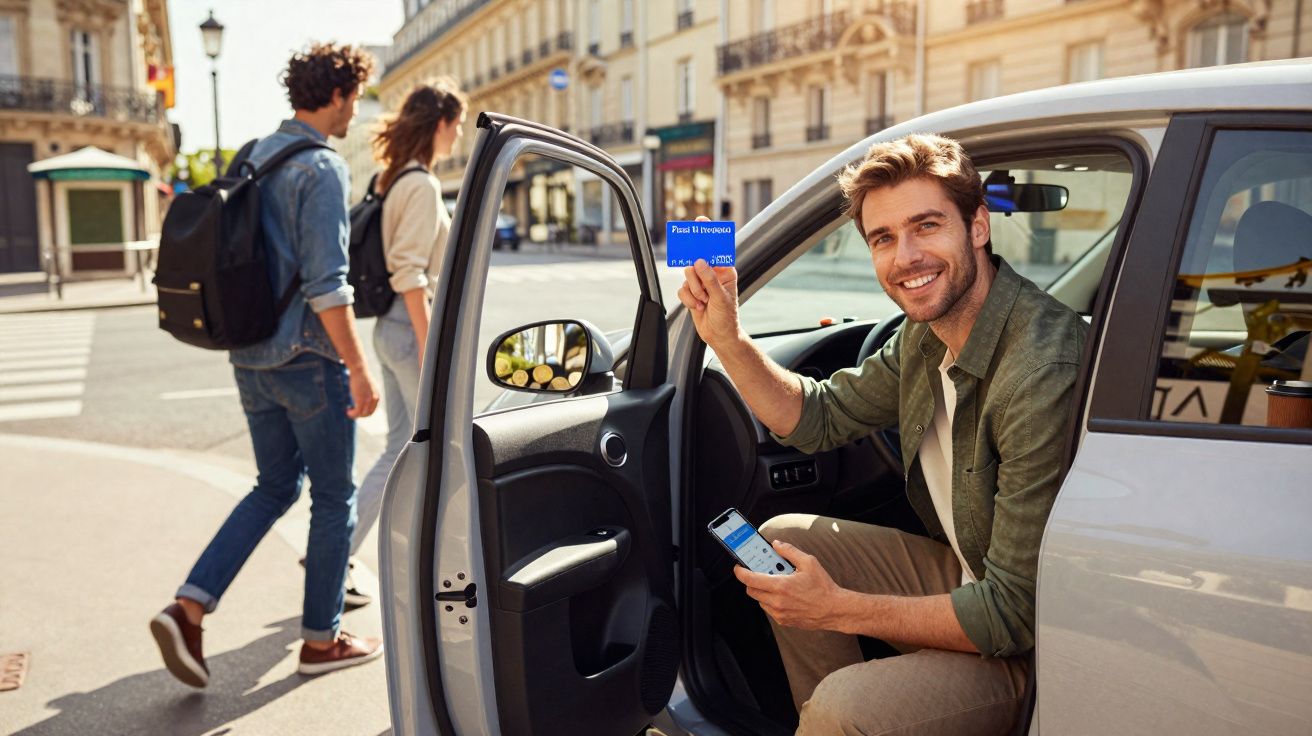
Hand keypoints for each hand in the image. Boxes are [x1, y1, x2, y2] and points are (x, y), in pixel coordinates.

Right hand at [346, 366, 379, 418]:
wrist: (359, 370)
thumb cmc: (361, 376)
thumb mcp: (367, 385)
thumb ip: (367, 392)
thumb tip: (362, 395)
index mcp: (377, 396)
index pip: (372, 409)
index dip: (364, 412)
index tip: (357, 410)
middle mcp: (374, 398)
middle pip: (368, 413)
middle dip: (360, 415)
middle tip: (352, 412)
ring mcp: (368, 399)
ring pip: (363, 414)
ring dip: (355, 415)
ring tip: (349, 412)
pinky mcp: (361, 399)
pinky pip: (357, 411)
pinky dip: (352, 414)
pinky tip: (348, 411)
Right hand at [677, 218, 741, 347]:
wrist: (719, 336)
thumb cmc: (727, 317)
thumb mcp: (721, 298)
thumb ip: (710, 279)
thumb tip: (699, 262)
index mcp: (725, 271)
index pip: (716, 249)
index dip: (708, 235)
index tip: (700, 222)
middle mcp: (712, 274)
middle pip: (696, 261)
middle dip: (697, 278)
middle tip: (702, 288)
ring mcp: (700, 283)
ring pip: (687, 276)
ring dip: (694, 291)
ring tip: (704, 302)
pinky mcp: (690, 292)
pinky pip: (681, 289)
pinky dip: (688, 299)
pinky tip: (698, 306)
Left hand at [734, 540, 844, 630]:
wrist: (834, 610)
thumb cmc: (823, 588)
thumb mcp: (808, 562)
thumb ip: (789, 552)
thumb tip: (776, 544)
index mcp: (781, 586)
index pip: (751, 579)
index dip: (740, 572)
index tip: (738, 567)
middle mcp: (777, 601)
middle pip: (751, 591)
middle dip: (752, 581)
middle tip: (760, 573)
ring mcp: (779, 613)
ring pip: (760, 601)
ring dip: (762, 591)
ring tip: (776, 584)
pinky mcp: (783, 620)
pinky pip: (769, 609)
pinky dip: (771, 601)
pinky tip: (784, 595)